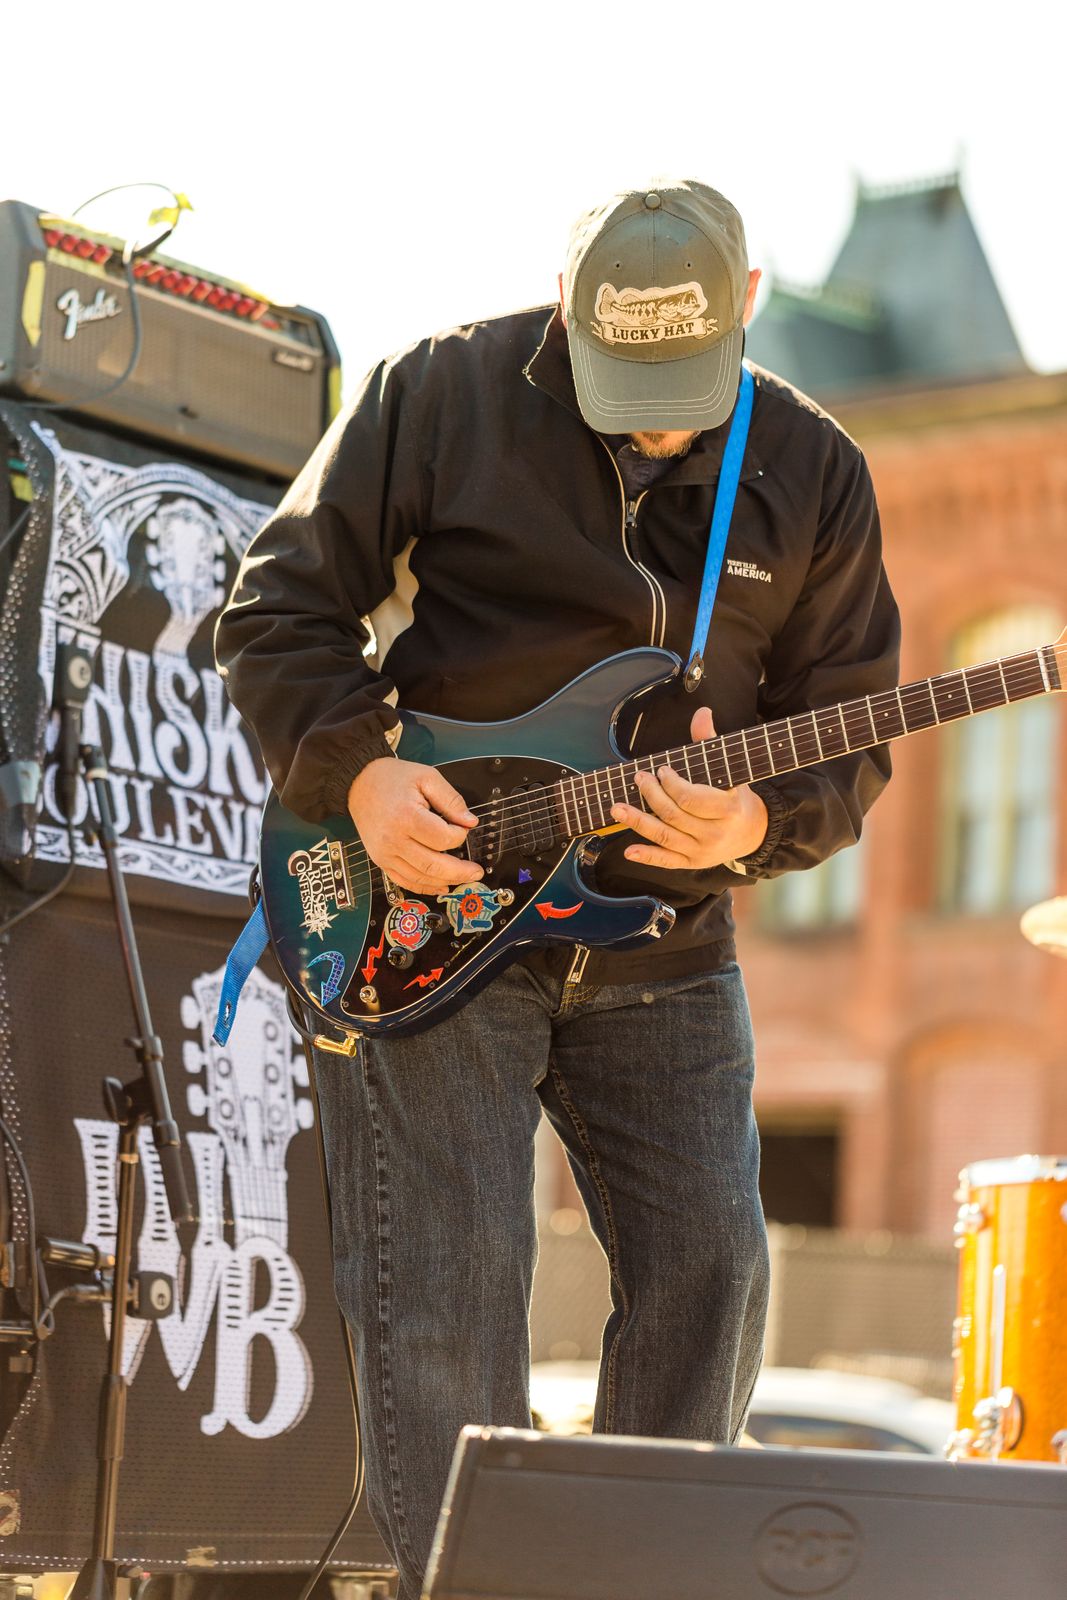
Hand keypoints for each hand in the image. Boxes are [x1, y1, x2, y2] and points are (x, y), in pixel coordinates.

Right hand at [347, 758, 481, 893]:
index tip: (464, 828)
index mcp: (406, 817)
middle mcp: (393, 840)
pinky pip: (404, 881)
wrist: (359, 783)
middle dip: (460, 871)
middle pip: (433, 865)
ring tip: (463, 879)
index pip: (443, 839)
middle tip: (476, 871)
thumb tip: (470, 822)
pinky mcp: (381, 860)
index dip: (460, 836)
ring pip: (421, 878)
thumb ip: (451, 800)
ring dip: (445, 881)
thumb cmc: (391, 778)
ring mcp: (385, 853)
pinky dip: (424, 888)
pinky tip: (441, 886)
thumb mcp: (426, 777)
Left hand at [610, 705, 767, 870]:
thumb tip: (701, 713)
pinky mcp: (692, 863)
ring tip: (616, 808)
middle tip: (638, 778)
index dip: (671, 784)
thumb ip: (710, 741)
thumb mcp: (729, 769)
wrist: (752, 832)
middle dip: (651, 795)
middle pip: (674, 815)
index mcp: (727, 810)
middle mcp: (714, 834)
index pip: (690, 798)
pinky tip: (628, 850)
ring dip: (637, 822)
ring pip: (665, 836)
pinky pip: (667, 861)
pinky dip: (646, 856)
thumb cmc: (735, 796)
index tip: (661, 770)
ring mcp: (702, 851)